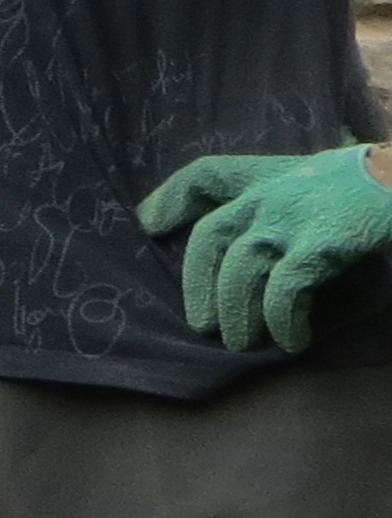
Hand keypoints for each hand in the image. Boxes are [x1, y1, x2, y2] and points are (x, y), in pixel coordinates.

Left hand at [137, 146, 391, 351]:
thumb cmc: (380, 191)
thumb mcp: (327, 184)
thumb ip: (291, 203)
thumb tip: (259, 249)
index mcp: (275, 175)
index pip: (208, 174)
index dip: (172, 196)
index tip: (149, 221)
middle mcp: (275, 192)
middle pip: (212, 236)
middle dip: (199, 283)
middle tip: (203, 324)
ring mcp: (296, 217)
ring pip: (240, 270)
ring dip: (237, 313)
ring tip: (242, 343)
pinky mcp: (322, 244)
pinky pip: (283, 291)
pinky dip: (281, 321)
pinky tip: (290, 340)